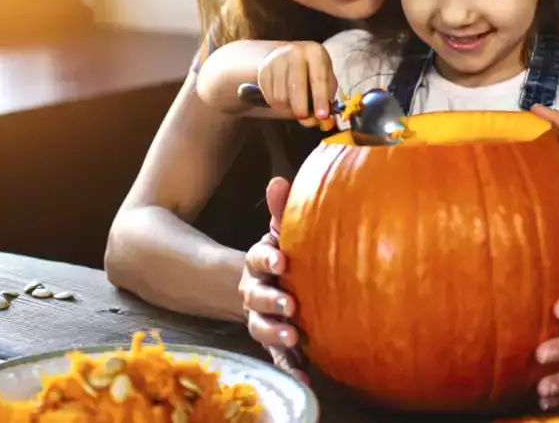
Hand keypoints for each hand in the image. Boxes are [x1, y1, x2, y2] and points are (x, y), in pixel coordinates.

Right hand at [237, 177, 307, 382]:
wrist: (269, 285)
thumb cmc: (283, 255)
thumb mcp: (280, 232)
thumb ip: (280, 210)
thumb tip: (278, 181)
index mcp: (257, 263)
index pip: (257, 258)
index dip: (267, 259)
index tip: (282, 260)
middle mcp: (253, 291)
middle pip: (255, 295)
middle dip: (271, 300)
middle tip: (291, 304)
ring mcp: (261, 318)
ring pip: (261, 326)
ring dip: (275, 333)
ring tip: (293, 337)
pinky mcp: (274, 342)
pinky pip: (278, 357)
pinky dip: (289, 368)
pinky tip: (305, 378)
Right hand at [258, 42, 337, 129]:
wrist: (286, 55)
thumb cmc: (312, 71)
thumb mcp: (325, 78)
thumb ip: (325, 99)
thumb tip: (313, 120)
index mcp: (315, 53)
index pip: (318, 79)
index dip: (320, 99)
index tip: (322, 116)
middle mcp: (295, 53)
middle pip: (295, 86)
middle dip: (301, 107)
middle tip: (304, 117)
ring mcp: (276, 61)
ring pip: (281, 96)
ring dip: (289, 109)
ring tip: (296, 108)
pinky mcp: (264, 71)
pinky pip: (270, 97)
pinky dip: (279, 106)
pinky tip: (286, 102)